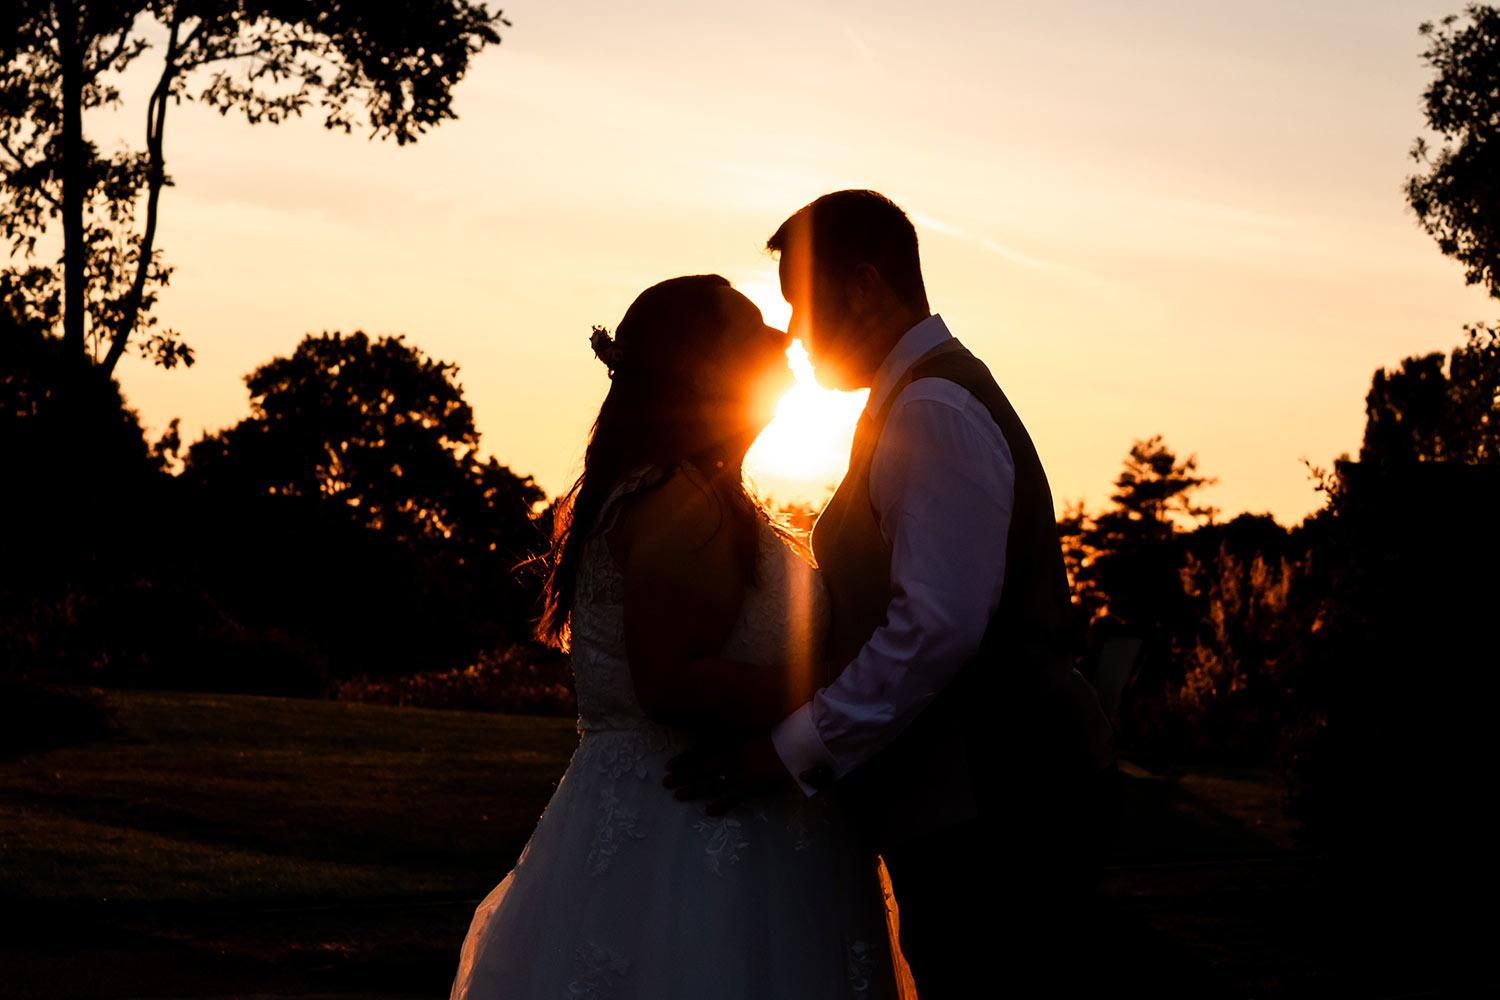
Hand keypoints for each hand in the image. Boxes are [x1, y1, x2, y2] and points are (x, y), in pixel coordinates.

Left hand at [664, 731, 791, 815]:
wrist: (793, 745)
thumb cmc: (772, 732)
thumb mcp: (746, 728)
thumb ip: (728, 732)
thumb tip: (708, 733)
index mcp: (729, 745)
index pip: (700, 753)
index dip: (684, 760)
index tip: (668, 765)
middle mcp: (730, 761)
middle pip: (701, 770)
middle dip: (682, 776)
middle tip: (665, 783)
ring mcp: (740, 775)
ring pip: (712, 784)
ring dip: (694, 790)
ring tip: (678, 796)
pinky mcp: (752, 787)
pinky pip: (733, 798)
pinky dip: (721, 805)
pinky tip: (709, 812)